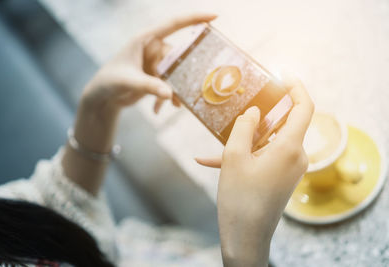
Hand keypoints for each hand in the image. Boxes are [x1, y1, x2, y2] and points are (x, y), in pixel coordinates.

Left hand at [82, 13, 216, 115]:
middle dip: (184, 74)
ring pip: (176, 74)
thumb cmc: (109, 82)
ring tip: (174, 105)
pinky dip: (167, 97)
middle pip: (178, 57)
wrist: (103, 98)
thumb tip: (170, 94)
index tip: (215, 16)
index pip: (173, 24)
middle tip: (189, 89)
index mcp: (145, 39)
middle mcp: (153, 49)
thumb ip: (150, 86)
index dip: (194, 18)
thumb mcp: (129, 82)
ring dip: (176, 90)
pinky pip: (170, 85)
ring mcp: (156, 63)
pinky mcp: (157, 77)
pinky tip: (157, 109)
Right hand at [206, 78, 313, 265]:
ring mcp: (289, 168)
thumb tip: (254, 112)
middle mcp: (295, 156)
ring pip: (269, 142)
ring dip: (245, 140)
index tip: (282, 75)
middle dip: (261, 115)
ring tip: (217, 147)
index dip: (296, 87)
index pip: (304, 107)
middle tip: (241, 108)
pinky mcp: (281, 177)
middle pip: (284, 124)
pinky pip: (263, 158)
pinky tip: (211, 162)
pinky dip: (243, 157)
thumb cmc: (240, 198)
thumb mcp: (235, 157)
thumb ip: (244, 127)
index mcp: (289, 148)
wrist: (246, 236)